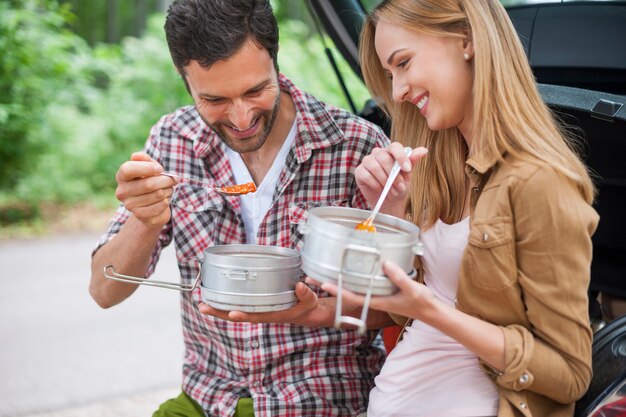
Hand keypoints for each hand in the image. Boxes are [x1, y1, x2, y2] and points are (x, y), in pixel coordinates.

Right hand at [115, 152, 176, 228]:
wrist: (151, 207)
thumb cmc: (150, 181)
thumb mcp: (149, 168)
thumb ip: (145, 159)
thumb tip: (136, 155)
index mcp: (121, 176)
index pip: (128, 169)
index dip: (146, 167)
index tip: (160, 169)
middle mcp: (121, 191)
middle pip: (148, 184)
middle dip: (166, 180)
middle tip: (174, 179)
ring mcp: (129, 205)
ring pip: (157, 194)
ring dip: (169, 190)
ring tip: (169, 189)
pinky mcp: (140, 215)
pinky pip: (160, 205)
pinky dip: (167, 200)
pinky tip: (165, 199)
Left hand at [198, 281, 337, 327]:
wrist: (306, 312)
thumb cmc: (307, 306)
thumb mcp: (310, 301)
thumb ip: (306, 294)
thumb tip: (300, 285)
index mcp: (275, 315)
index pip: (257, 316)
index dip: (244, 315)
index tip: (231, 313)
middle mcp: (263, 314)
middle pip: (238, 315)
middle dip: (220, 313)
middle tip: (203, 307)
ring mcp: (258, 310)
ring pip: (235, 311)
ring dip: (219, 308)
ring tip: (202, 304)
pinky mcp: (256, 305)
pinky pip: (239, 305)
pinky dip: (226, 302)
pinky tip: (216, 297)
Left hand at [320, 260, 436, 321]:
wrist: (430, 311)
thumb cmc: (421, 302)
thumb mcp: (411, 289)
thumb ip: (398, 278)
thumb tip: (384, 264)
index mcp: (377, 301)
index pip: (353, 296)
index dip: (338, 290)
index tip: (324, 284)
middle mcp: (373, 298)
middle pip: (347, 292)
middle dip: (328, 284)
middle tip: (309, 277)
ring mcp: (376, 295)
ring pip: (352, 287)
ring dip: (337, 280)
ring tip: (320, 271)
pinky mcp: (381, 291)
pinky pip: (362, 284)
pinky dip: (352, 277)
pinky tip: (347, 270)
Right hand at [355, 143, 427, 216]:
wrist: (390, 201)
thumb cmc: (399, 186)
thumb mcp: (408, 175)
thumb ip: (413, 161)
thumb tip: (424, 150)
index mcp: (391, 151)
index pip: (395, 146)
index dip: (401, 156)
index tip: (407, 169)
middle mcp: (378, 153)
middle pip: (384, 157)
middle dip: (393, 174)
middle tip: (399, 186)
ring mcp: (367, 161)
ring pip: (374, 166)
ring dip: (384, 181)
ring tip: (391, 191)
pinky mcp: (359, 172)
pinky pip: (366, 175)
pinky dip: (375, 184)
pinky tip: (380, 189)